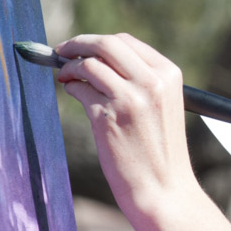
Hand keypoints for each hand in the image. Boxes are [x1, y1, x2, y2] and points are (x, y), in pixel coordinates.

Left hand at [55, 33, 198, 219]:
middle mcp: (151, 81)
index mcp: (168, 75)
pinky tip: (72, 93)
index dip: (98, 42)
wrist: (164, 189)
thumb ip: (141, 80)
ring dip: (70, 67)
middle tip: (61, 52)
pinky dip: (71, 87)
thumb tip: (97, 58)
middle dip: (78, 44)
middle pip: (106, 45)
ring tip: (64, 78)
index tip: (82, 47)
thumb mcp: (162, 106)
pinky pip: (80, 89)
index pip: (126, 42)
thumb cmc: (160, 152)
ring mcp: (129, 98)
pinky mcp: (107, 116)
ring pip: (89, 64)